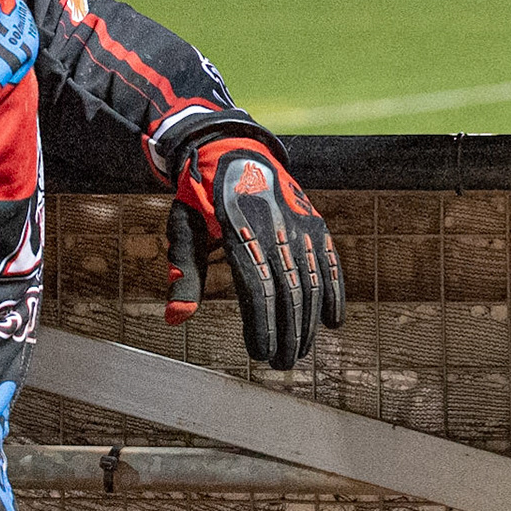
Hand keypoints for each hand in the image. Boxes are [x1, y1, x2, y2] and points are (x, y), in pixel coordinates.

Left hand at [165, 137, 343, 369]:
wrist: (232, 146)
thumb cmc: (200, 194)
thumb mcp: (183, 228)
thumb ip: (184, 273)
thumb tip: (176, 321)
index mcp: (239, 229)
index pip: (257, 288)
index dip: (262, 325)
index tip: (259, 354)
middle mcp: (275, 226)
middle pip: (288, 290)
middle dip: (288, 332)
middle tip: (281, 364)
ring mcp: (299, 222)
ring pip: (311, 280)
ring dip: (308, 321)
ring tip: (300, 351)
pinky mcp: (313, 219)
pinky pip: (328, 260)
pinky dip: (335, 291)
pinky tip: (333, 321)